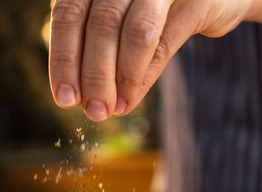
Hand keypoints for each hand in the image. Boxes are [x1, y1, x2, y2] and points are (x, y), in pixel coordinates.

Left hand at [47, 0, 254, 120]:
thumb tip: (76, 95)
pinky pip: (164, 42)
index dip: (64, 58)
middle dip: (92, 75)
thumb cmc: (161, 9)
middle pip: (100, 24)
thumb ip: (98, 45)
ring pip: (133, 32)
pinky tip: (130, 99)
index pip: (70, 13)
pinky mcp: (197, 0)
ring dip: (119, 79)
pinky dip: (143, 76)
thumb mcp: (122, 20)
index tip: (64, 98)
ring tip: (112, 109)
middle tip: (92, 111)